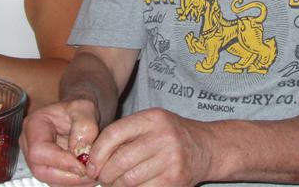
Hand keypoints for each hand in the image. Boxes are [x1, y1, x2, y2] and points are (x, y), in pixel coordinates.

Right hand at [20, 99, 99, 186]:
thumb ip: (84, 125)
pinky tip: (88, 176)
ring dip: (72, 182)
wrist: (79, 113)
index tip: (83, 165)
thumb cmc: (78, 108)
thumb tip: (80, 149)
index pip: (39, 151)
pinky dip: (73, 182)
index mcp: (33, 125)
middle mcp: (29, 144)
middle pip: (41, 170)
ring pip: (50, 180)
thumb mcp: (85, 107)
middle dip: (68, 176)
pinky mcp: (46, 168)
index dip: (61, 162)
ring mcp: (36, 158)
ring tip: (93, 175)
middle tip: (91, 174)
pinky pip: (57, 181)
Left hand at [89, 108, 211, 186]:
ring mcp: (171, 159)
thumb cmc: (171, 135)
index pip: (114, 134)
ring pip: (129, 180)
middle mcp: (163, 136)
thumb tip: (93, 158)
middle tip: (102, 178)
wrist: (207, 148)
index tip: (91, 166)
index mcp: (152, 118)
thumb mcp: (151, 124)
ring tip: (117, 183)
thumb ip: (126, 134)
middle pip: (120, 161)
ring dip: (117, 186)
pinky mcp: (175, 180)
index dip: (97, 153)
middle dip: (105, 174)